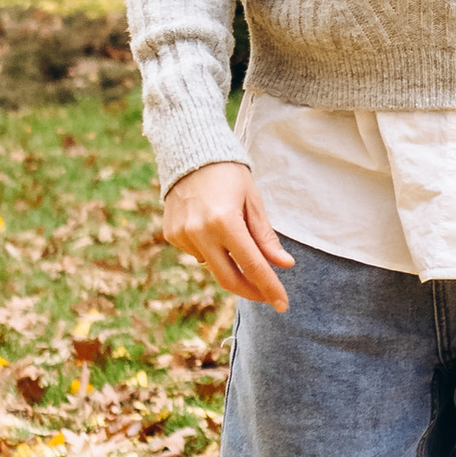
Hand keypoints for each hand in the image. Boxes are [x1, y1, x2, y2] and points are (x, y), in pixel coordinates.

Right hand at [163, 160, 292, 311]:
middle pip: (229, 278)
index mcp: (224, 221)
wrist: (190, 152)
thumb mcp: (253, 201)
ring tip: (236, 235)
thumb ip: (266, 237)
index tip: (283, 304)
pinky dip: (212, 250)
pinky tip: (213, 227)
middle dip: (252, 291)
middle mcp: (199, 232)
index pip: (252, 265)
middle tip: (270, 297)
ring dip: (231, 263)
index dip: (269, 288)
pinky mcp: (171, 234)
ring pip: (213, 266)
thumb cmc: (229, 174)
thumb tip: (284, 265)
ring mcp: (182, 235)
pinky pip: (198, 254)